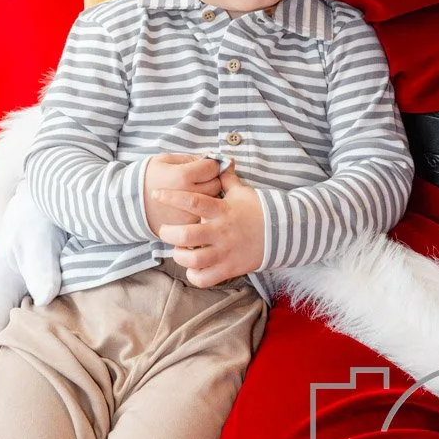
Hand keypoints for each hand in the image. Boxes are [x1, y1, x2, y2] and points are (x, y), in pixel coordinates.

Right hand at [0, 180, 64, 395]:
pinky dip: (18, 349)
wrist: (47, 198)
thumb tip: (46, 295)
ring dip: (4, 365)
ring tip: (7, 401)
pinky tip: (30, 369)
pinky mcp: (23, 298)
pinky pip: (16, 330)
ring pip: (1, 340)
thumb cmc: (40, 219)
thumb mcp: (41, 239)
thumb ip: (43, 267)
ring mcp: (8, 299)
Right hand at [143, 154, 222, 235]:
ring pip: (212, 203)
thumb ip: (192, 158)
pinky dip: (201, 211)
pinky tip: (191, 206)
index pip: (213, 167)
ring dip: (209, 196)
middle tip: (201, 179)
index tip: (205, 165)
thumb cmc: (148, 177)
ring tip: (195, 192)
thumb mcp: (166, 160)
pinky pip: (203, 216)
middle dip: (212, 179)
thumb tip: (215, 159)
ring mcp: (187, 214)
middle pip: (216, 185)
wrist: (128, 204)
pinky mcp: (184, 227)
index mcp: (182, 176)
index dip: (211, 164)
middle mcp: (187, 197)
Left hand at [154, 167, 264, 285]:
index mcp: (222, 210)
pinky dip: (194, 275)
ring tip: (179, 250)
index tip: (157, 194)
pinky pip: (205, 278)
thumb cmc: (258, 209)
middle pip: (187, 235)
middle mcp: (221, 232)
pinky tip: (193, 267)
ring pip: (194, 260)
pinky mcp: (230, 268)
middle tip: (166, 230)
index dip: (172, 197)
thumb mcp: (242, 191)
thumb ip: (226, 178)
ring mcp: (225, 252)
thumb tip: (219, 161)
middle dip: (169, 233)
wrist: (282, 231)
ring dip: (180, 256)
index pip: (194, 201)